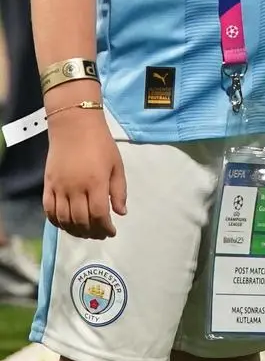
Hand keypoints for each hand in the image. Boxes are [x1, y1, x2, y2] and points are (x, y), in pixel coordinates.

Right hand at [44, 110, 126, 238]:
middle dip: (92, 232)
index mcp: (96, 183)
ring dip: (75, 230)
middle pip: (81, 220)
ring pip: (64, 219)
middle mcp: (76, 188)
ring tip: (85, 232)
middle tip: (100, 234)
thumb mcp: (117, 165)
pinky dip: (56, 221)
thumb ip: (119, 190)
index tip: (111, 232)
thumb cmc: (101, 143)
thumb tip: (120, 213)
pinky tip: (66, 224)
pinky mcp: (48, 185)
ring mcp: (59, 187)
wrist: (74, 126)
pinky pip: (48, 210)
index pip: (99, 214)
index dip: (105, 228)